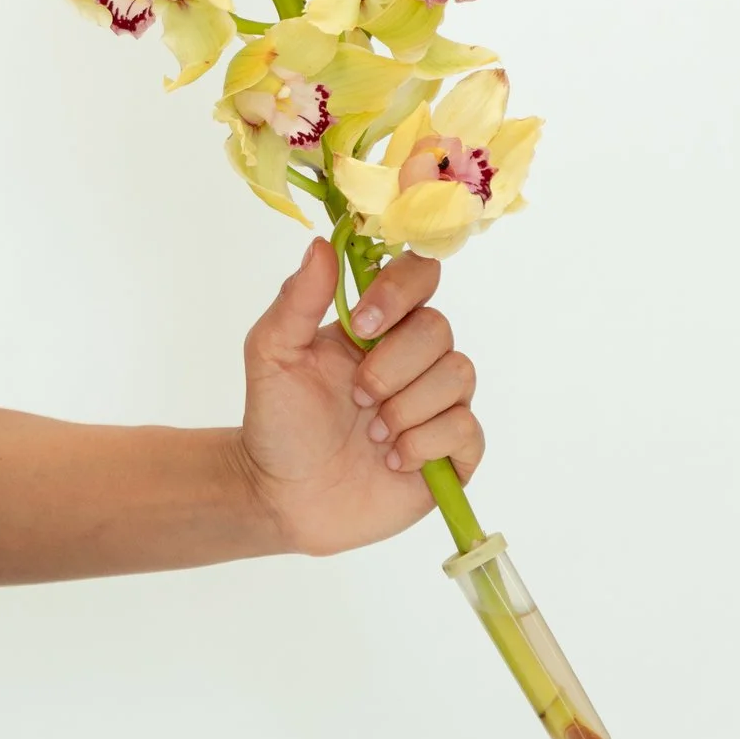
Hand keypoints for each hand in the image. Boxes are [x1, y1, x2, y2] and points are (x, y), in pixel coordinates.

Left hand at [233, 237, 485, 557]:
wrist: (282, 495)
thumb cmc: (277, 420)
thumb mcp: (271, 353)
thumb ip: (297, 299)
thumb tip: (322, 243)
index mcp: (375, 324)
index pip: (417, 276)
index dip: (399, 291)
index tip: (361, 324)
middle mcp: (412, 357)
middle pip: (439, 329)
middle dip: (393, 365)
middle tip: (356, 396)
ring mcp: (436, 403)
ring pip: (459, 376)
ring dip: (407, 406)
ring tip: (371, 432)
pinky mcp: (452, 451)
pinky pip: (468, 429)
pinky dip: (425, 443)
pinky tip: (392, 458)